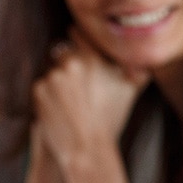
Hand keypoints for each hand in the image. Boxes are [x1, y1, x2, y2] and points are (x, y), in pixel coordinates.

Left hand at [32, 31, 149, 168]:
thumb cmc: (112, 120)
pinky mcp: (38, 90)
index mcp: (92, 58)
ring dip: (59, 80)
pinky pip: (42, 85)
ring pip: (53, 69)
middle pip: (63, 51)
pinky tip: (61, 109)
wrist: (87, 148)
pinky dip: (49, 94)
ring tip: (72, 102)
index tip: (79, 43)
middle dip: (68, 62)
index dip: (79, 39)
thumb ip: (136, 69)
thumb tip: (144, 58)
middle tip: (78, 83)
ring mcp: (52, 76)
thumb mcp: (129, 91)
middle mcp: (70, 62)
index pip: (78, 34)